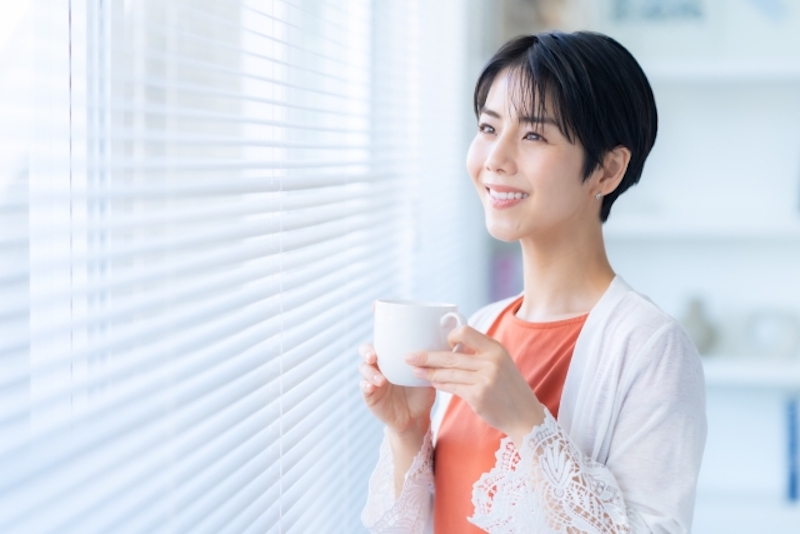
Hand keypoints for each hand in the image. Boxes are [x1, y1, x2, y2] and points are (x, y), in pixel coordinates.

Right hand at [358, 343, 435, 437]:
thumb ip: (426, 367)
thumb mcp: (426, 379)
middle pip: (365, 353)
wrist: (416, 417)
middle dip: (367, 352)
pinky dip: (366, 385)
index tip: (381, 345)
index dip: (379, 341)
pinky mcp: (370, 395)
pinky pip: (364, 387)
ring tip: (381, 381)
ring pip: (363, 369)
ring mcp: (373, 380)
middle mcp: (380, 367)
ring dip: (370, 373)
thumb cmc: (421, 395)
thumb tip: (431, 352)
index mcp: (392, 360)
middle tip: (372, 357)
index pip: (380, 344)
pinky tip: (372, 387)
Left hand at [406, 325, 544, 446]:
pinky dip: (440, 384)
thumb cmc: (509, 389)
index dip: (450, 336)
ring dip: (428, 372)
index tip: (441, 343)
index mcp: (496, 349)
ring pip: (448, 372)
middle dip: (426, 356)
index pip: (465, 332)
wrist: (525, 416)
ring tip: (414, 371)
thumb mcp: (501, 364)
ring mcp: (485, 379)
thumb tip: (451, 347)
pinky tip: (431, 383)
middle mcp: (491, 361)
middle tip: (409, 356)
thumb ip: (480, 354)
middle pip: (450, 355)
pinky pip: (452, 387)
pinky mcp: (478, 396)